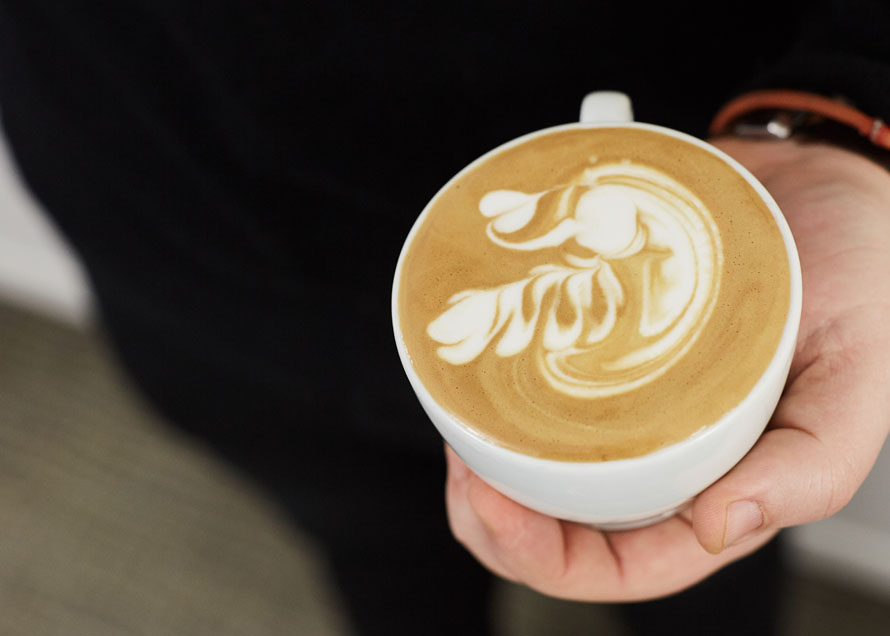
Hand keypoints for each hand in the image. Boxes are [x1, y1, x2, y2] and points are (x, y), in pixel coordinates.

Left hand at [444, 137, 889, 600]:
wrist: (817, 180)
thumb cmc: (856, 281)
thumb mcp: (856, 379)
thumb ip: (810, 468)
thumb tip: (719, 529)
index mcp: (716, 487)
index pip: (620, 563)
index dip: (543, 556)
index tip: (490, 502)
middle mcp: (660, 455)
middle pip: (556, 525)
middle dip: (492, 518)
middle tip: (458, 464)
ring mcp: (624, 401)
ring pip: (532, 464)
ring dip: (481, 461)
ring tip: (455, 421)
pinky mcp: (598, 343)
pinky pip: (533, 381)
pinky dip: (491, 387)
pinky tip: (470, 366)